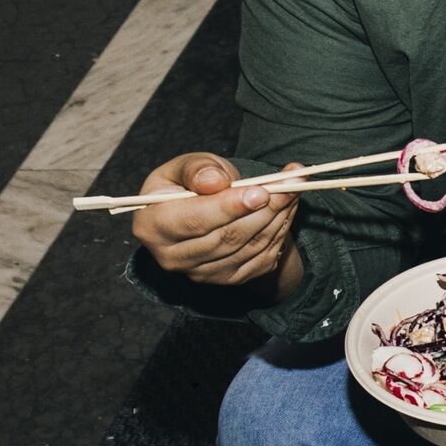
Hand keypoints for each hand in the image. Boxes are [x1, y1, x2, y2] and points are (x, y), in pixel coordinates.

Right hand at [130, 154, 303, 291]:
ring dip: (279, 217)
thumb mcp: (183, 166)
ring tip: (294, 188)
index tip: (261, 191)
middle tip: (291, 183)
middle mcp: (172, 257)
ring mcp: (201, 273)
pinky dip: (280, 231)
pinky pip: (261, 258)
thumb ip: (197, 169)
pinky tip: (288, 208)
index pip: (194, 220)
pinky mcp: (227, 278)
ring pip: (249, 247)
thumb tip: (215, 182)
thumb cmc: (187, 184)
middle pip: (227, 237)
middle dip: (265, 209)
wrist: (199, 212)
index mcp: (151, 226)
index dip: (229, 207)